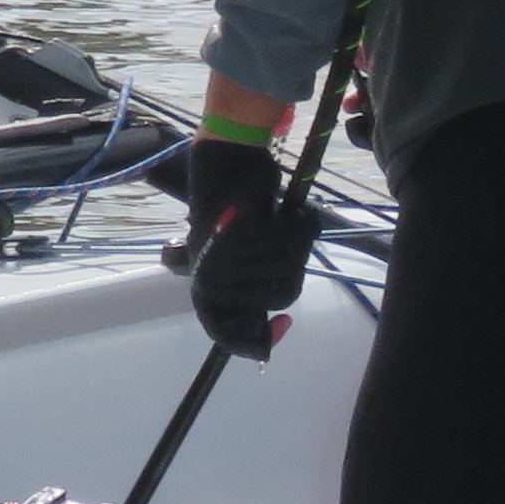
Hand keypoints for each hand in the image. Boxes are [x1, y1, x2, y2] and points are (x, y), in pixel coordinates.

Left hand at [170, 134, 318, 357]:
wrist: (225, 165)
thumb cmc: (236, 213)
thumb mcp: (239, 256)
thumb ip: (252, 286)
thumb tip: (279, 315)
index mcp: (207, 289)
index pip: (228, 334)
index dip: (260, 338)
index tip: (285, 324)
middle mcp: (211, 281)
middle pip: (280, 295)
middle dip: (294, 265)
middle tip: (291, 240)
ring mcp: (222, 261)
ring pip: (287, 266)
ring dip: (297, 239)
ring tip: (289, 219)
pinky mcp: (237, 237)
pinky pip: (286, 242)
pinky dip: (295, 224)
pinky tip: (288, 211)